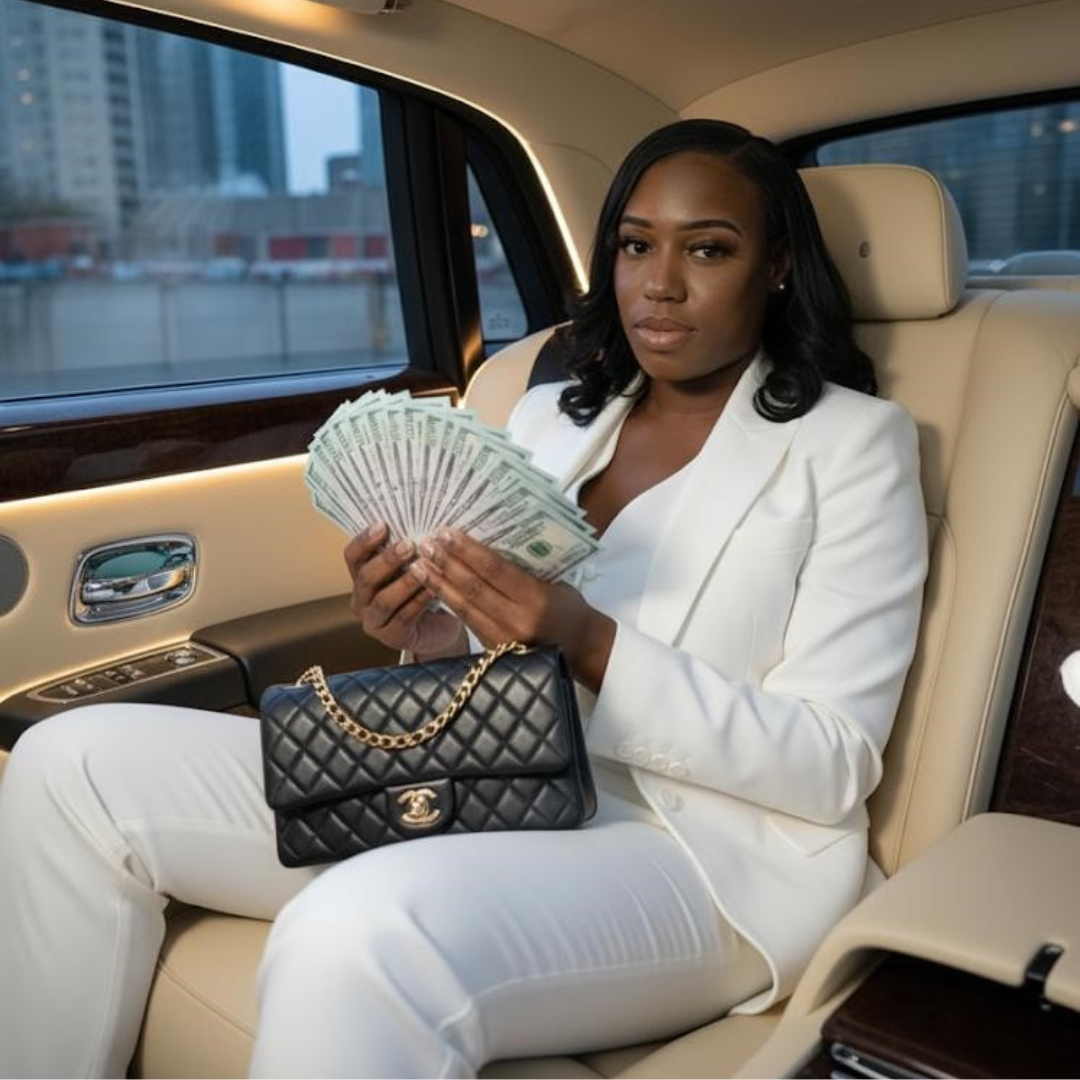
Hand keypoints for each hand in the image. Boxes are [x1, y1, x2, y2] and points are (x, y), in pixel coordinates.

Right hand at [344, 522, 465, 655]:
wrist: (439, 628)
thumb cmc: (423, 591)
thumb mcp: (412, 567)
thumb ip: (408, 551)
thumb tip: (420, 522)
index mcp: (361, 577)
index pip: (352, 556)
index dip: (364, 540)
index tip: (383, 525)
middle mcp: (361, 600)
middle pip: (366, 578)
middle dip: (387, 560)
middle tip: (409, 545)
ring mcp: (373, 621)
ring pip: (383, 600)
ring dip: (404, 582)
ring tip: (422, 568)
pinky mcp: (391, 638)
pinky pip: (403, 617)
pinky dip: (418, 601)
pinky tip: (433, 589)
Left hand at [408, 528, 614, 692]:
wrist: (581, 650)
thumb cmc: (569, 609)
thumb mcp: (554, 583)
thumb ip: (523, 570)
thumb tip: (485, 546)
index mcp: (537, 600)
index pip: (495, 570)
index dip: (467, 550)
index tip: (446, 532)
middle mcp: (518, 622)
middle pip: (474, 588)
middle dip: (446, 564)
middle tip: (425, 544)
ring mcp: (504, 640)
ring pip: (464, 608)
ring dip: (439, 584)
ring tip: (419, 565)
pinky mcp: (494, 652)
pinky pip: (467, 622)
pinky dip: (449, 603)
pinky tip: (434, 587)